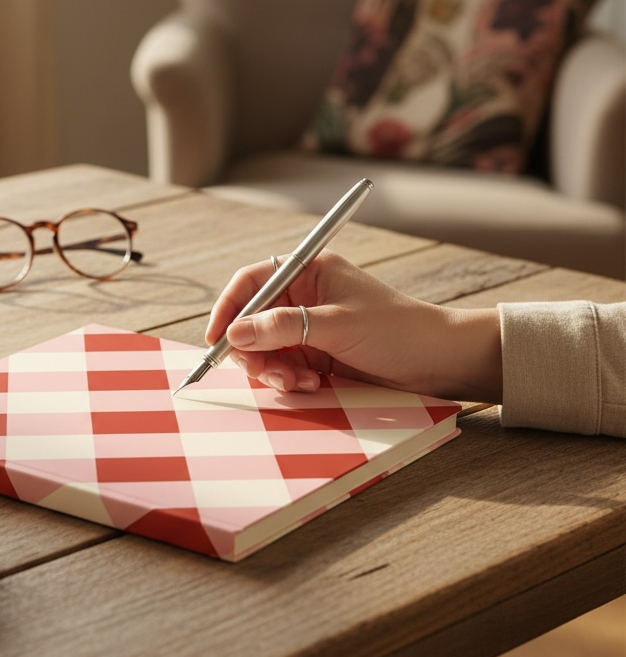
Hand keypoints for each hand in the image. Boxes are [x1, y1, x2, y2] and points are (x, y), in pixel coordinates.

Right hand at [206, 250, 502, 403]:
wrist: (439, 361)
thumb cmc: (397, 330)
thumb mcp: (336, 325)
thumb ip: (283, 328)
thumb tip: (235, 334)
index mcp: (308, 272)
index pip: (252, 282)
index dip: (229, 308)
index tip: (217, 338)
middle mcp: (303, 297)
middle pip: (251, 320)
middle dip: (253, 348)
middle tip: (265, 372)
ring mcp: (307, 328)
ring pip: (264, 348)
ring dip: (272, 369)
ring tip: (298, 382)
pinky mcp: (314, 355)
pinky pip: (282, 366)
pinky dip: (287, 379)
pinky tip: (309, 384)